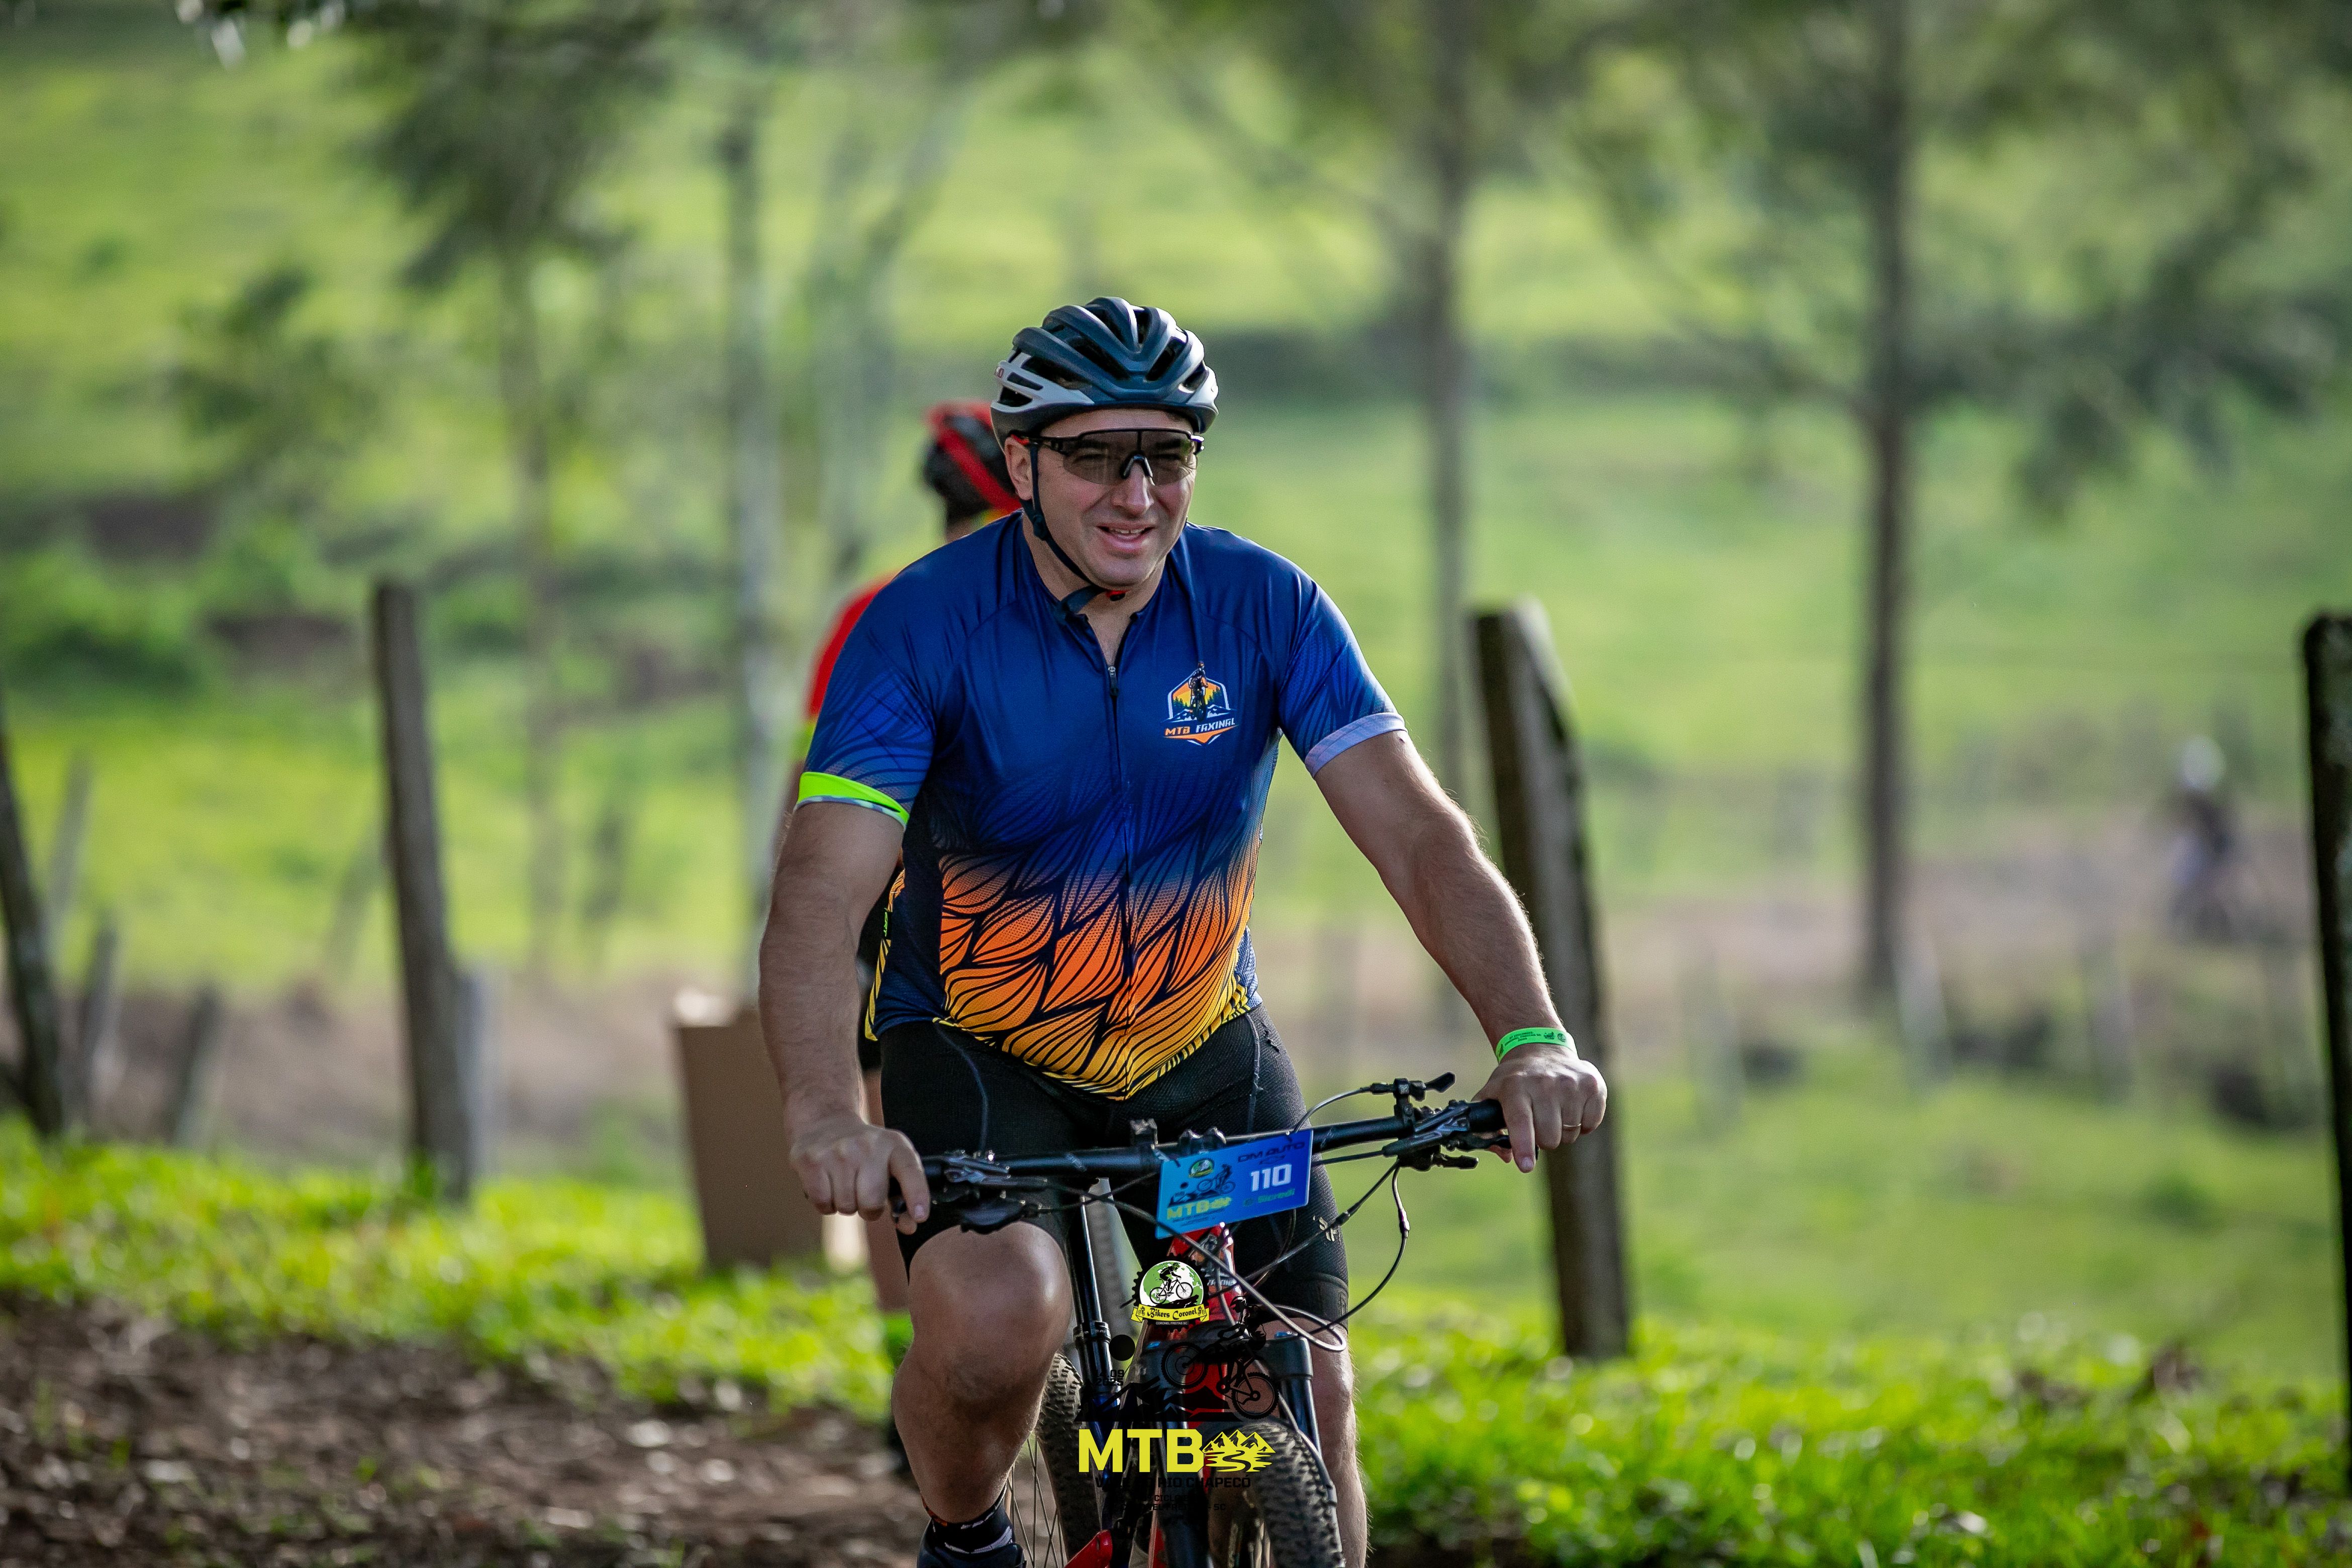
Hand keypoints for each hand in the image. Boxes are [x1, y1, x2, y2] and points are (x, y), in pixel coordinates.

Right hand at [790, 1113, 929, 1232]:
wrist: (826, 1122)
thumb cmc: (865, 1153)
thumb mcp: (890, 1164)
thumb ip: (904, 1196)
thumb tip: (909, 1227)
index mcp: (894, 1145)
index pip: (910, 1170)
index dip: (917, 1194)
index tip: (920, 1216)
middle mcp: (867, 1145)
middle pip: (871, 1202)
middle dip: (868, 1209)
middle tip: (863, 1193)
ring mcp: (837, 1150)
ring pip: (845, 1206)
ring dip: (845, 1204)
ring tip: (844, 1182)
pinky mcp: (811, 1159)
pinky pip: (822, 1203)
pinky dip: (825, 1203)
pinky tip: (827, 1183)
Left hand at [1473, 1042, 1606, 1171]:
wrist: (1543, 1051)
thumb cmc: (1514, 1081)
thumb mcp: (1492, 1095)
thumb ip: (1487, 1129)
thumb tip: (1506, 1156)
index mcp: (1515, 1086)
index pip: (1520, 1121)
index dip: (1523, 1146)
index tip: (1526, 1166)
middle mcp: (1544, 1082)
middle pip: (1549, 1138)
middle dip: (1543, 1138)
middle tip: (1538, 1121)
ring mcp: (1571, 1083)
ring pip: (1570, 1134)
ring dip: (1562, 1130)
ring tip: (1554, 1110)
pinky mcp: (1593, 1085)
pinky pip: (1590, 1124)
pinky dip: (1582, 1123)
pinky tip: (1572, 1105)